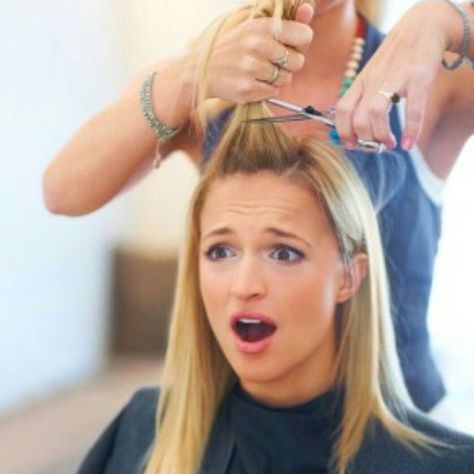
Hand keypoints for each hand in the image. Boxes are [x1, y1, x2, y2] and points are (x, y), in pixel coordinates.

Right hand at [205, 3, 313, 103]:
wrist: (202, 70)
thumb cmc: (234, 49)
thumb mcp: (255, 29)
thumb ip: (285, 23)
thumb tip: (309, 9)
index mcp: (262, 26)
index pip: (304, 35)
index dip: (299, 44)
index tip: (287, 46)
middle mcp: (257, 45)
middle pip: (298, 61)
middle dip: (288, 65)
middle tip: (269, 62)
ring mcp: (251, 68)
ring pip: (285, 79)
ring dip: (276, 79)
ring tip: (257, 73)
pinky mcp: (246, 88)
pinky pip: (273, 93)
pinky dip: (265, 90)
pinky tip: (251, 82)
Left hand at [334, 1, 451, 150]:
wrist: (422, 26)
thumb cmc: (395, 59)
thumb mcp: (372, 75)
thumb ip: (364, 98)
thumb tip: (357, 129)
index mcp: (361, 81)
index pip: (342, 109)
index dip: (343, 130)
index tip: (351, 144)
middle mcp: (374, 80)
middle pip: (358, 117)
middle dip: (365, 139)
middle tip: (376, 146)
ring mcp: (395, 78)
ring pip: (376, 113)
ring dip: (381, 136)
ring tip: (390, 144)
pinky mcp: (418, 77)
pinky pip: (413, 108)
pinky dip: (411, 130)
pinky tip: (409, 144)